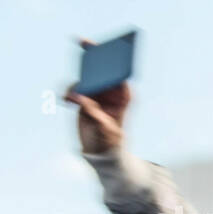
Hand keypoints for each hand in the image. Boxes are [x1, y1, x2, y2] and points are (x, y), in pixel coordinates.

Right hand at [64, 39, 128, 153]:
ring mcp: (96, 93)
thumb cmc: (110, 140)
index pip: (120, 74)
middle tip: (84, 42)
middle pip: (102, 69)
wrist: (99, 150)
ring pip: (85, 77)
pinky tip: (66, 100)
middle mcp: (110, 91)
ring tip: (71, 97)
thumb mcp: (106, 130)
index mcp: (123, 96)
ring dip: (76, 84)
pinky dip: (68, 93)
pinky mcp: (83, 97)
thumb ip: (95, 114)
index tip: (106, 48)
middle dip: (93, 58)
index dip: (114, 59)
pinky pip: (73, 88)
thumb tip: (82, 99)